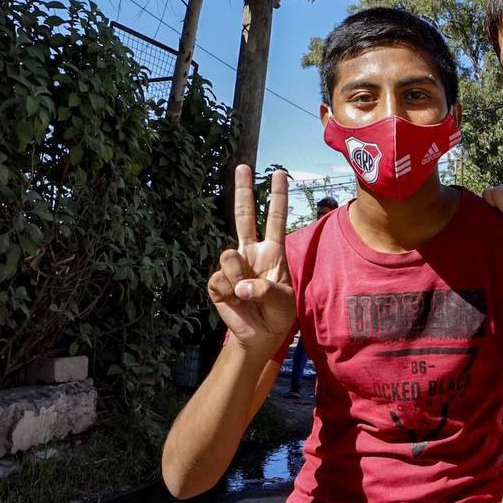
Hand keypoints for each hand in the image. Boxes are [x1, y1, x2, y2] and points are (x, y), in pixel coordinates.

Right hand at [206, 165, 295, 356]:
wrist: (259, 336)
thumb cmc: (278, 314)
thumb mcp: (284, 302)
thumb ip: (267, 289)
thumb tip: (241, 283)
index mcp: (272, 252)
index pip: (275, 219)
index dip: (277, 197)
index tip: (280, 173)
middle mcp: (251, 253)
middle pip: (244, 216)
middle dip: (243, 191)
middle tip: (243, 166)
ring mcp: (233, 266)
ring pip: (230, 257)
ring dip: (239, 277)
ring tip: (248, 294)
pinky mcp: (218, 283)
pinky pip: (220, 280)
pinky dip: (229, 293)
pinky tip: (235, 301)